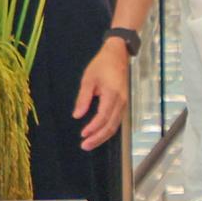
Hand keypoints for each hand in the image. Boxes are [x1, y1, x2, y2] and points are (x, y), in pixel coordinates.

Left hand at [72, 36, 131, 150]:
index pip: (103, 117)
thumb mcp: (88, 79)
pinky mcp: (123, 104)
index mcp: (112, 94)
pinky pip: (117, 121)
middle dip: (98, 138)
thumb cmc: (101, 65)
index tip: (83, 134)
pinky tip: (99, 134)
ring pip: (115, 126)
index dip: (93, 128)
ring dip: (103, 136)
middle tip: (85, 145)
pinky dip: (108, 130)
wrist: (117, 55)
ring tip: (90, 143)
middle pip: (111, 126)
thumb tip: (77, 115)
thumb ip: (83, 98)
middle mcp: (121, 101)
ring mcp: (124, 103)